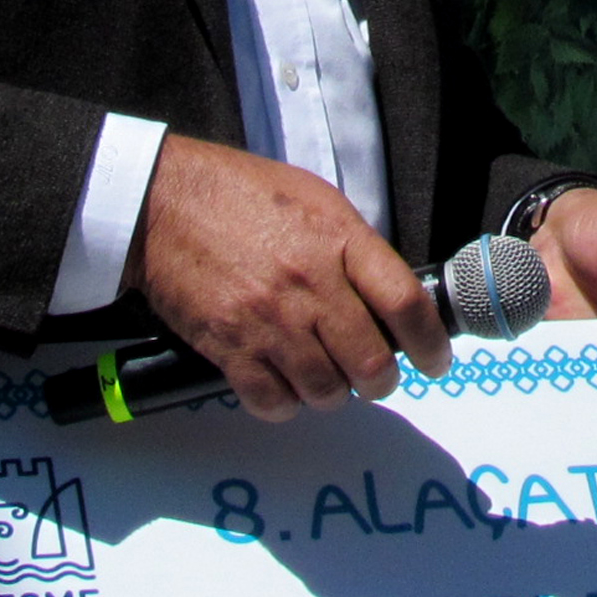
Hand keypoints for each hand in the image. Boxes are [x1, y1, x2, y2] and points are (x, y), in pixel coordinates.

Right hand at [124, 134, 449, 421]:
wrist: (161, 203)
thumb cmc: (237, 194)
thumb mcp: (314, 199)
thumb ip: (354, 246)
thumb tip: (388, 295)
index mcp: (337, 239)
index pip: (405, 303)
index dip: (431, 343)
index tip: (435, 360)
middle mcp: (308, 283)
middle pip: (370, 362)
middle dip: (381, 380)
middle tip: (376, 376)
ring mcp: (268, 319)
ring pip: (326, 390)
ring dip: (332, 392)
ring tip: (324, 375)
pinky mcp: (229, 346)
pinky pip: (273, 401)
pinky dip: (285, 402)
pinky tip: (282, 381)